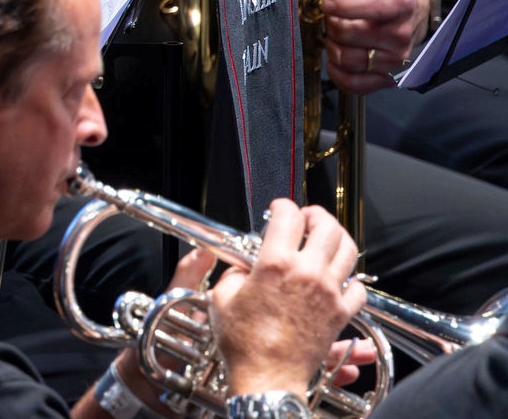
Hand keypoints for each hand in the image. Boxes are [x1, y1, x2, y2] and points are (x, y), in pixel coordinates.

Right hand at [209, 201, 364, 400]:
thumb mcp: (223, 297)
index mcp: (275, 264)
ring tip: (326, 238)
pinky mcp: (340, 314)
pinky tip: (338, 279)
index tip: (278, 209)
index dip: (282, 205)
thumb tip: (245, 266)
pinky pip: (358, 288)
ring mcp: (328, 293)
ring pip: (348, 250)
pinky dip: (351, 278)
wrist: (268, 376)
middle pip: (326, 226)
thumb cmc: (244, 343)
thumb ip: (235, 273)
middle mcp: (307, 273)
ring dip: (337, 238)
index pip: (288, 216)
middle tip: (306, 218)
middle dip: (315, 215)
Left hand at [323, 0, 424, 92]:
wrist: (408, 7)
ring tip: (326, 33)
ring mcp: (395, 57)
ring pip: (352, 60)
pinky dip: (340, 76)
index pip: (376, 8)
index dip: (347, 7)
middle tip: (320, 15)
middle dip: (329, 24)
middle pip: (354, 35)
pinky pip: (358, 85)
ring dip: (330, 47)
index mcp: (400, 1)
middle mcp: (401, 32)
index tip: (324, 1)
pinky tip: (333, 60)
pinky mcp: (386, 75)